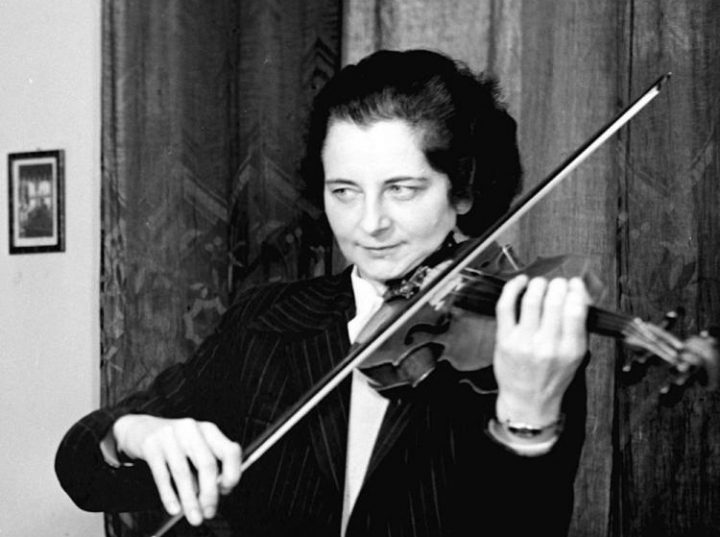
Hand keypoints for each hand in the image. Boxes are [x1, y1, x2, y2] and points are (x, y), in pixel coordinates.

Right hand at [112, 415, 241, 525]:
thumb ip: (210, 465)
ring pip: (183, 473)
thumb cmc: (176, 442)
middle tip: (209, 511)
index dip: (232, 473)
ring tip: (194, 516)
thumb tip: (218, 491)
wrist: (141, 429)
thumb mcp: (197, 446)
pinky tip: (174, 508)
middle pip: (207, 464)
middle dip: (210, 493)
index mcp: (209, 431)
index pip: (230, 450)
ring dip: (190, 499)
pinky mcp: (151, 446)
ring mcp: (170, 437)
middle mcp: (191, 430)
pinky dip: (169, 495)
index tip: (226, 490)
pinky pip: (162, 475)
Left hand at [493, 275, 590, 425]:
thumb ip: (578, 328)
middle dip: (557, 285)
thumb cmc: (552, 378)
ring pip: (531, 300)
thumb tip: (579, 294)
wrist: (528, 401)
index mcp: (570, 350)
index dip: (575, 290)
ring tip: (540, 284)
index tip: (574, 283)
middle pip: (553, 302)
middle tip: (557, 283)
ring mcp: (523, 342)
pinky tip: (520, 283)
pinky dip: (512, 288)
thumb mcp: (575, 357)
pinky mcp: (504, 340)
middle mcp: (547, 346)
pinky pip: (506, 306)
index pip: (575, 310)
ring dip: (537, 285)